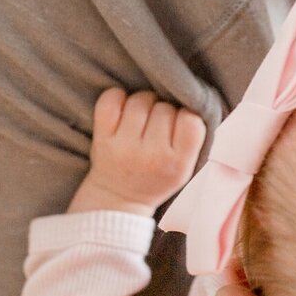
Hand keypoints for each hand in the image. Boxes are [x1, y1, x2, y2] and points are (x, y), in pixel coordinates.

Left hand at [68, 89, 205, 215]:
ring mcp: (124, 146)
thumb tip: (192, 98)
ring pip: (140, 100)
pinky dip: (117, 97)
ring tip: (142, 117)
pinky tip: (123, 109)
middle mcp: (151, 155)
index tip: (181, 122)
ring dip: (143, 103)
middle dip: (164, 110)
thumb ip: (193, 139)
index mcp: (178, 164)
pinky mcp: (102, 138)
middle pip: (165, 108)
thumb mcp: (187, 168)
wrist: (119, 198)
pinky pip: (110, 100)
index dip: (188, 114)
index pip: (191, 120)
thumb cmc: (158, 177)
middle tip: (159, 123)